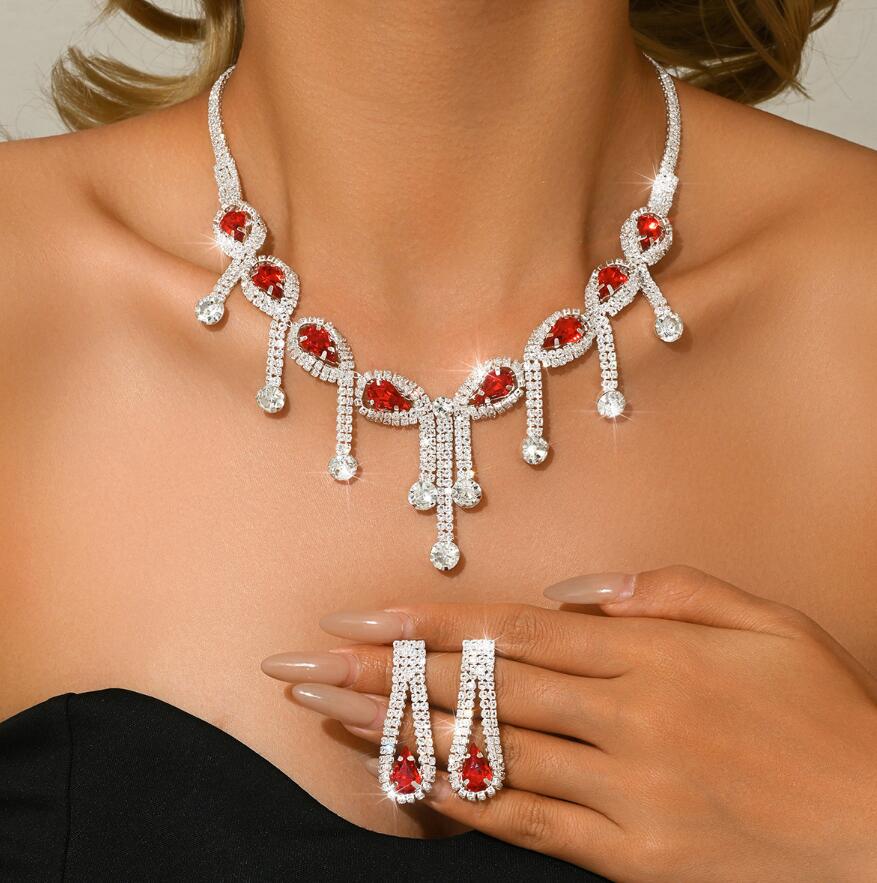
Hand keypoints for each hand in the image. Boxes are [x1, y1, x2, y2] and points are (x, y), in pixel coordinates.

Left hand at [262, 566, 876, 881]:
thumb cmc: (830, 719)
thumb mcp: (769, 623)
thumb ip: (668, 592)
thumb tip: (571, 592)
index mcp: (650, 658)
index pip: (511, 633)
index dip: (427, 624)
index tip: (357, 618)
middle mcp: (623, 719)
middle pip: (478, 689)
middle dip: (380, 673)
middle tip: (301, 663)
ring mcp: (622, 792)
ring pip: (487, 754)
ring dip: (396, 732)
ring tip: (323, 715)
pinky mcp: (628, 857)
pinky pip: (526, 822)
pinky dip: (459, 801)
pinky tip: (400, 782)